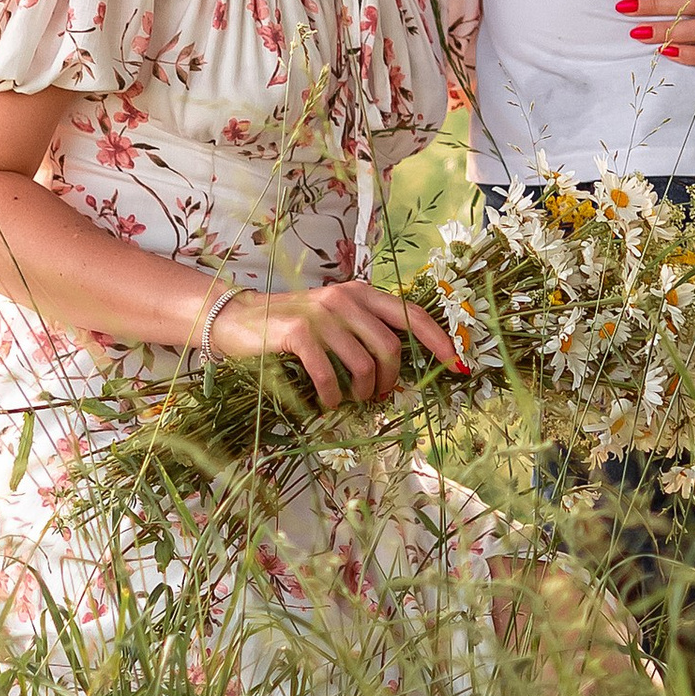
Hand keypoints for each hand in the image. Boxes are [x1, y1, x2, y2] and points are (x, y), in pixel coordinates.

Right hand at [205, 276, 462, 410]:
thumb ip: (363, 332)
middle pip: (390, 347)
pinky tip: (327, 402)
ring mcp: (321, 314)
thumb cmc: (289, 327)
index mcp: (360, 293)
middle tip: (378, 398)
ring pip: (364, 364)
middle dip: (390, 381)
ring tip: (350, 400)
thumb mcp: (333, 320)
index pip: (410, 314)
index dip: (439, 340)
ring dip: (362, 392)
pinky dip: (332, 396)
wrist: (236, 320)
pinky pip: (330, 375)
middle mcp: (345, 298)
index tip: (457, 365)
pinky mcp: (298, 334)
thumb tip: (398, 370)